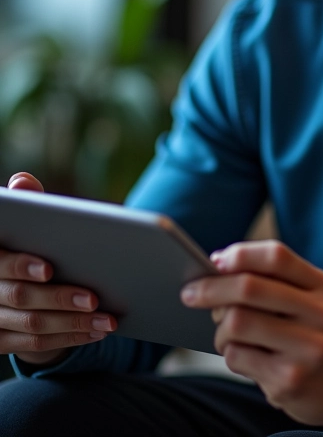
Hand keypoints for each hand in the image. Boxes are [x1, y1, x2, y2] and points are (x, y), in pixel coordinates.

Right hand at [0, 172, 116, 366]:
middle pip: (19, 298)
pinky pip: (36, 345)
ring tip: (108, 319)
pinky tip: (97, 331)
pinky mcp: (2, 341)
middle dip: (59, 298)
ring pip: (32, 326)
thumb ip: (28, 205)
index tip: (50, 269)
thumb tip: (22, 181)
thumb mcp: (29, 224)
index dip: (21, 267)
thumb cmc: (29, 245)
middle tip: (94, 298)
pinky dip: (70, 338)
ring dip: (73, 323)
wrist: (16, 286)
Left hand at [182, 240, 322, 435]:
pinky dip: (230, 354)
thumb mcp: (312, 300)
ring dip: (219, 328)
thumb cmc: (317, 334)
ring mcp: (308, 349)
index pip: (277, 256)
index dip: (240, 254)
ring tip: (224, 334)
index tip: (214, 261)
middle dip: (211, 289)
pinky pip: (237, 357)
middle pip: (250, 288)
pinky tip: (246, 356)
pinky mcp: (290, 380)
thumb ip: (275, 282)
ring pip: (237, 323)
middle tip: (190, 293)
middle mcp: (321, 314)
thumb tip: (218, 266)